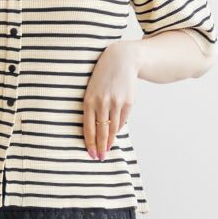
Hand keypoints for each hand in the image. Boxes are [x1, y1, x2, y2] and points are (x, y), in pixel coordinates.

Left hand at [82, 40, 139, 158]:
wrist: (121, 59)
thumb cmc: (103, 77)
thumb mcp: (92, 89)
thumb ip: (91, 108)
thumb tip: (94, 130)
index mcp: (89, 100)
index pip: (88, 128)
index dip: (90, 143)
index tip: (91, 154)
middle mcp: (102, 103)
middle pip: (101, 131)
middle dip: (100, 147)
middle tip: (100, 158)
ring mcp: (116, 103)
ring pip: (113, 128)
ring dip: (110, 141)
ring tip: (107, 150)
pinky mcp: (128, 102)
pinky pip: (122, 120)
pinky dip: (118, 128)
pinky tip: (115, 135)